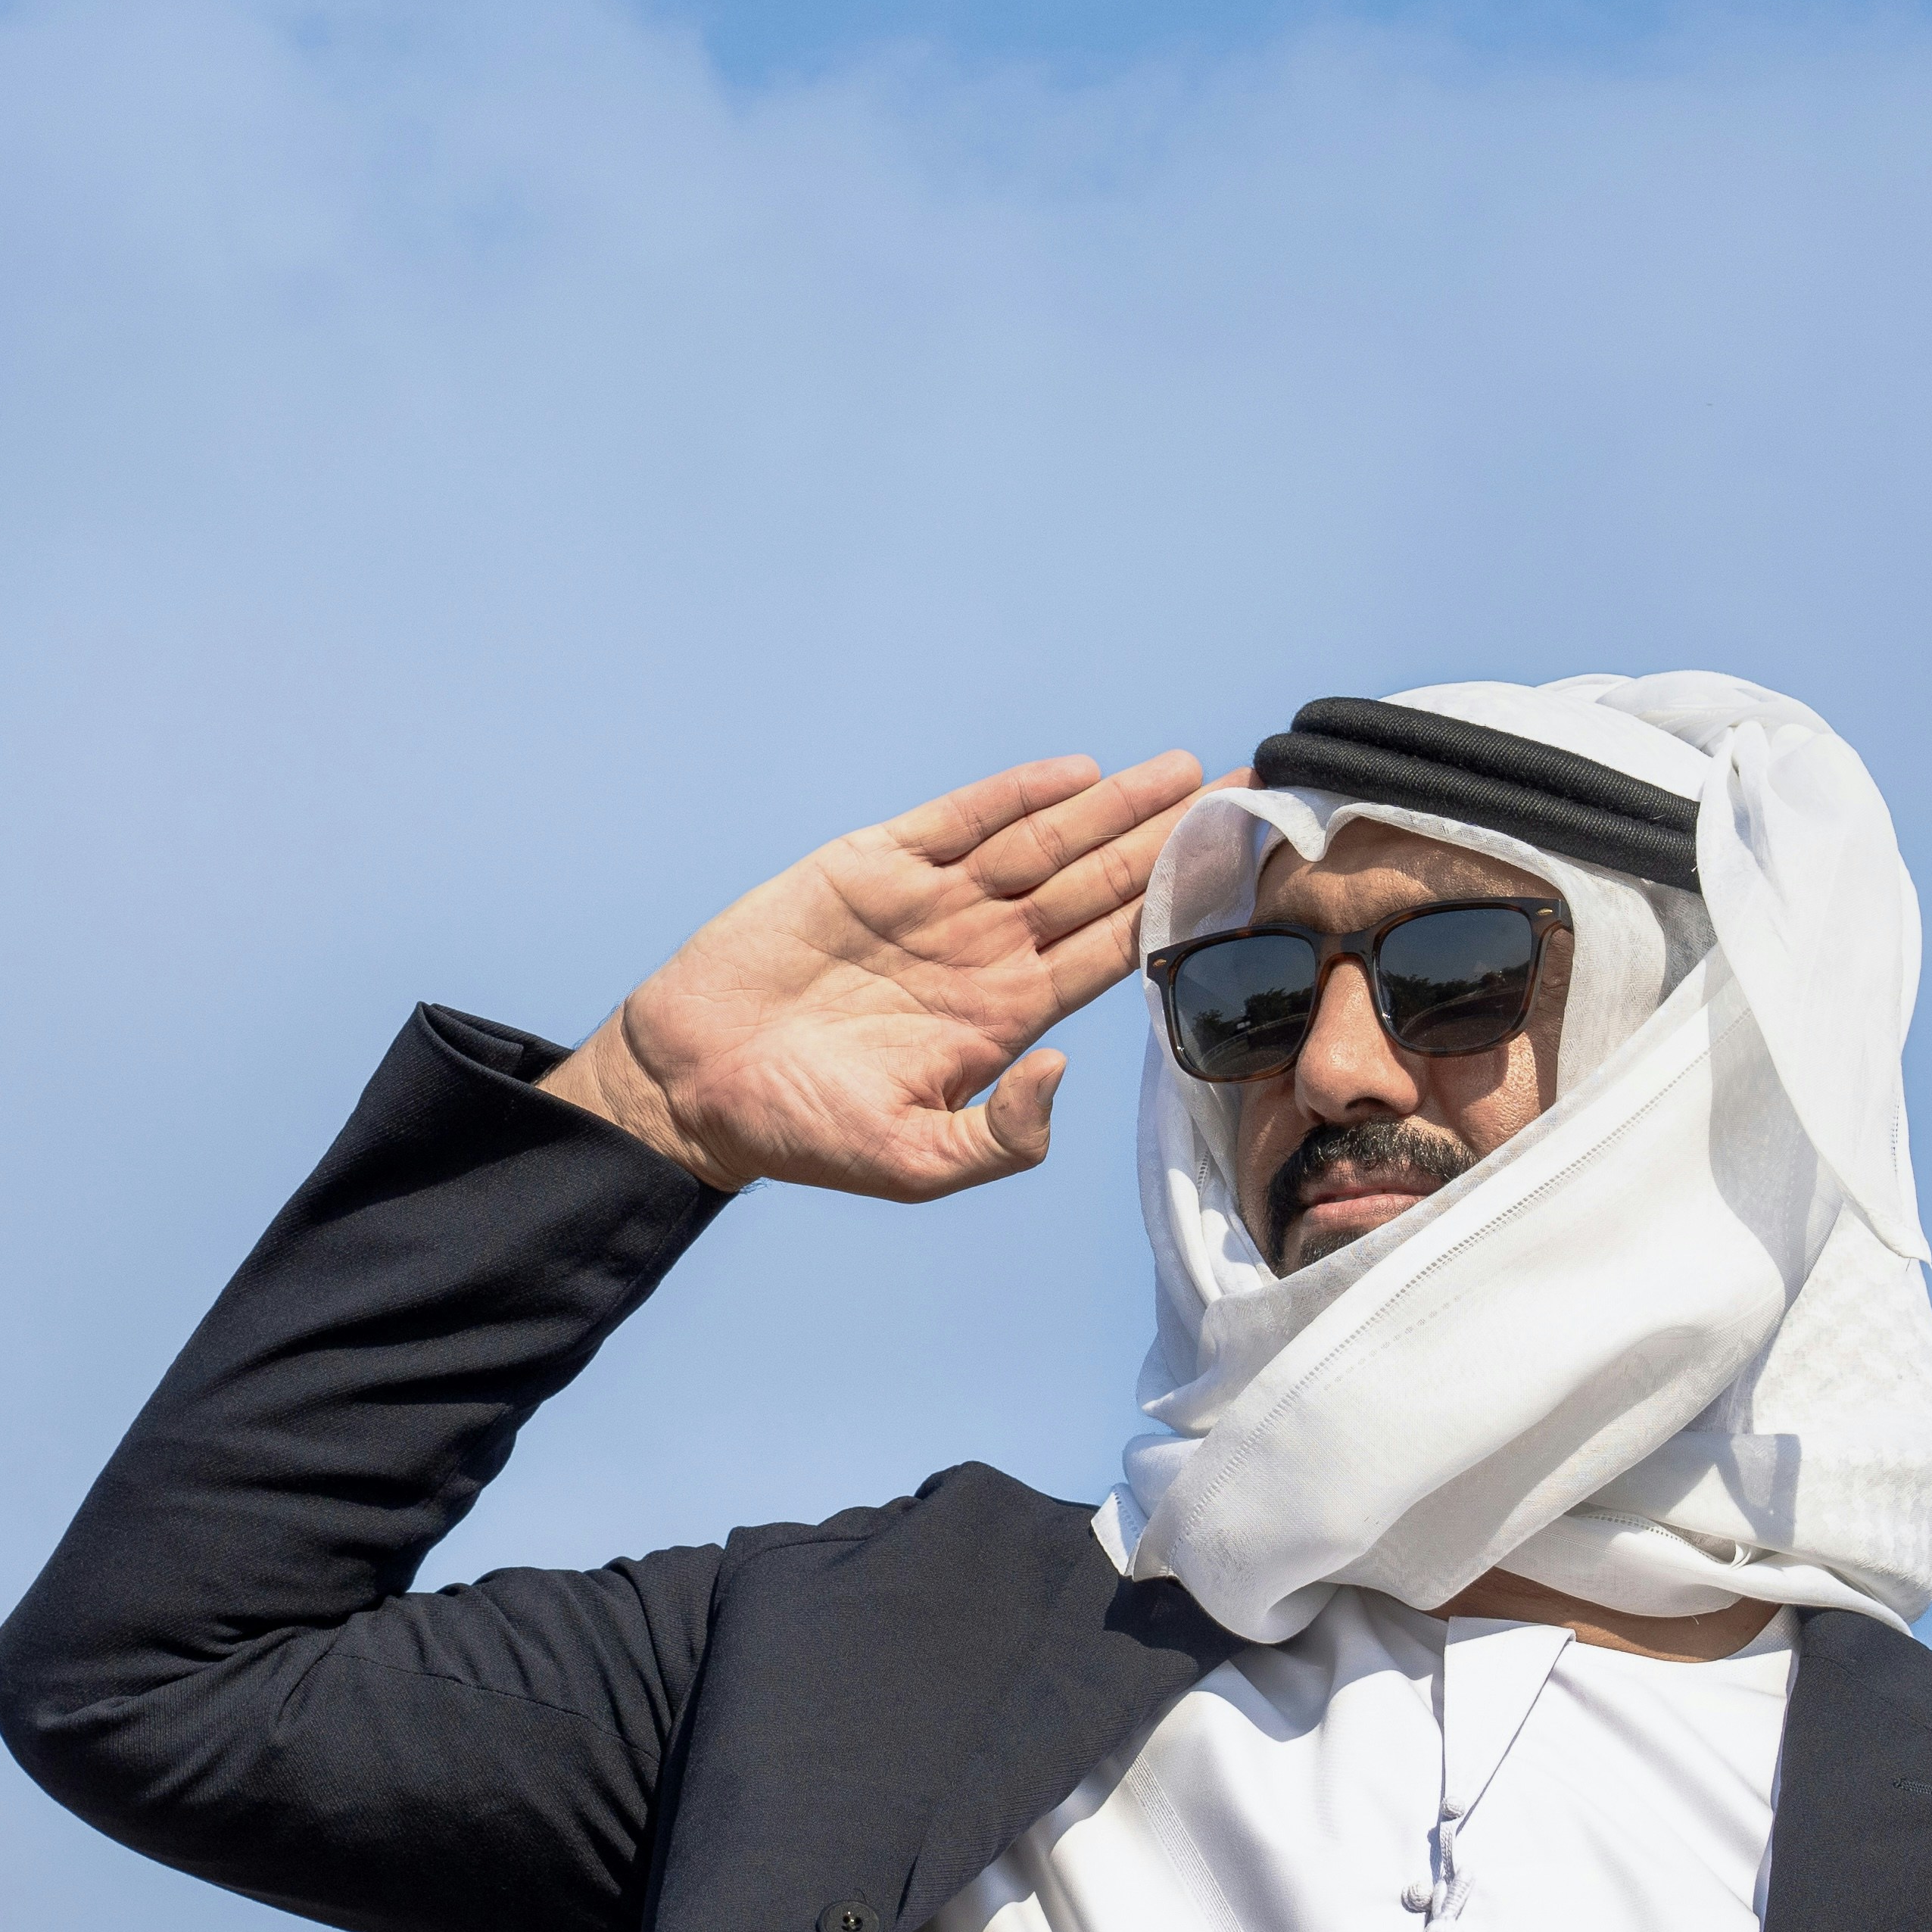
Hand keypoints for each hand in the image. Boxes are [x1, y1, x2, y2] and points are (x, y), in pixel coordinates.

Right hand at [543, 748, 1204, 1199]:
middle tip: (1237, 796)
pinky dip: (1015, 795)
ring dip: (1109, 807)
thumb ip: (1001, 1134)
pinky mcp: (872, 865)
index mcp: (1002, 1017)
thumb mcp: (914, 1162)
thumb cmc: (803, 1134)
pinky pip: (959, 820)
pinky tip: (1077, 774)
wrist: (694, 1086)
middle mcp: (980, 952)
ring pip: (1041, 844)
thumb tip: (1066, 1068)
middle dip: (1163, 841)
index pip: (1109, 953)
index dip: (1172, 914)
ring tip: (1179, 769)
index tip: (1235, 882)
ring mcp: (930, 904)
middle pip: (1094, 885)